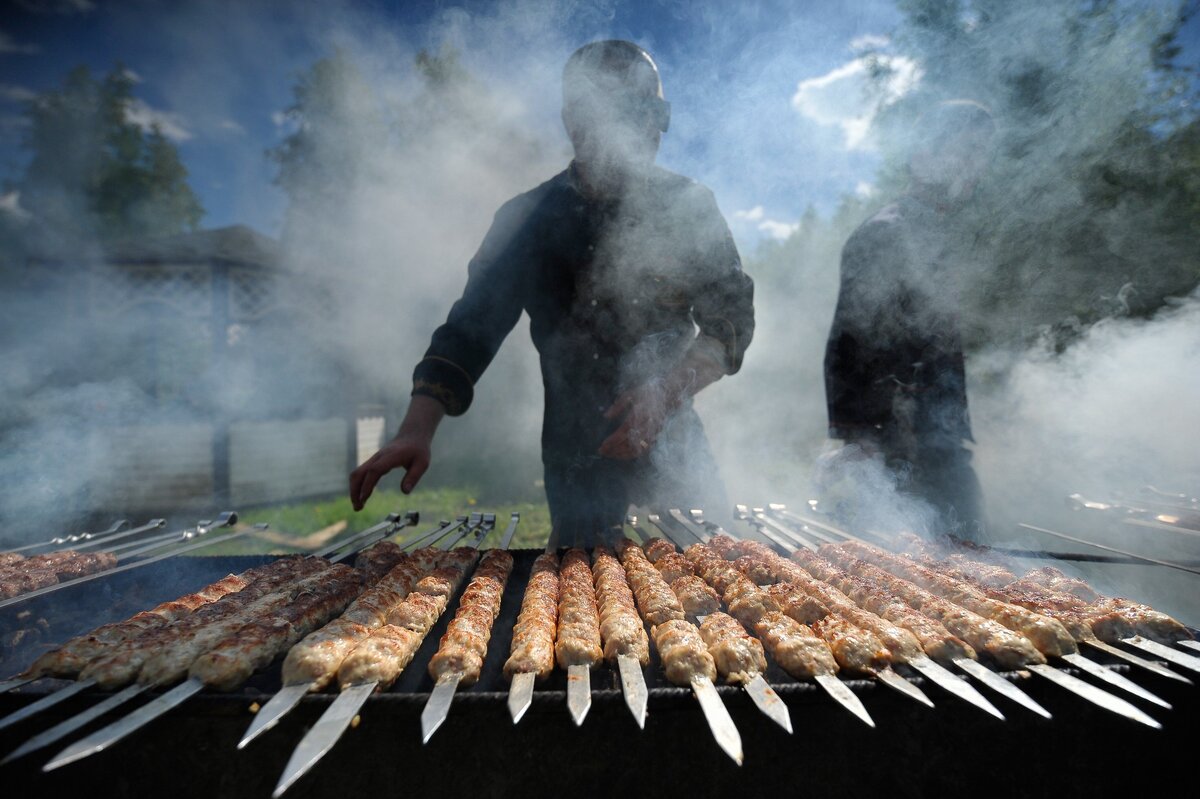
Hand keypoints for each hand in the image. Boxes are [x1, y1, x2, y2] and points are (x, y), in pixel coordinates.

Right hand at [349, 395, 444, 509]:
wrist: (412, 435)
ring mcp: (374, 459)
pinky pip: (362, 473)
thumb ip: (413, 476)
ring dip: (354, 489)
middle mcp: (379, 457)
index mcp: (391, 456)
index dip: (367, 484)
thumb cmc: (419, 449)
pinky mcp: (374, 462)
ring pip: (357, 473)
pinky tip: (363, 497)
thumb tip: (405, 492)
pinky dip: (359, 485)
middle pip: (359, 472)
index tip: (364, 499)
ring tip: (358, 506)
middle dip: (355, 490)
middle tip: (358, 508)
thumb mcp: (422, 463)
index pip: (374, 470)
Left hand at [598, 382, 672, 459]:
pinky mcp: (656, 436)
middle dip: (614, 449)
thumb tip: (606, 417)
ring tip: (610, 454)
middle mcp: (646, 426)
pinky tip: (622, 454)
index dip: (613, 441)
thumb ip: (617, 406)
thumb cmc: (647, 393)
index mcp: (638, 415)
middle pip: (628, 443)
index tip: (602, 446)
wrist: (669, 394)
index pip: (623, 432)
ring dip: (622, 454)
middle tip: (602, 452)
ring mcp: (652, 432)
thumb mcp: (630, 394)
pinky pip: (643, 449)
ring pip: (636, 449)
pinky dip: (632, 454)